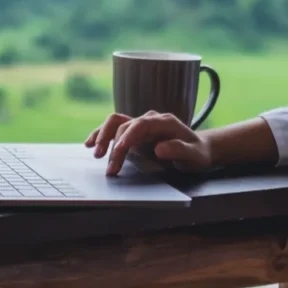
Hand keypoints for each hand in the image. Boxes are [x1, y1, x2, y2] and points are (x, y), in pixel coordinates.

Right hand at [84, 111, 212, 175]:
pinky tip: (89, 143)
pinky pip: (114, 127)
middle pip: (125, 127)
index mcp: (164, 122)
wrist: (198, 149)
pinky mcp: (134, 131)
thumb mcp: (195, 155)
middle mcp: (150, 119)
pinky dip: (101, 134)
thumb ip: (180, 150)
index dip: (127, 137)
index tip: (118, 152)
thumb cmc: (197, 153)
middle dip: (114, 147)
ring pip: (116, 122)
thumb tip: (159, 147)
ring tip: (94, 153)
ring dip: (102, 136)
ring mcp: (141, 123)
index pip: (140, 124)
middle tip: (110, 168)